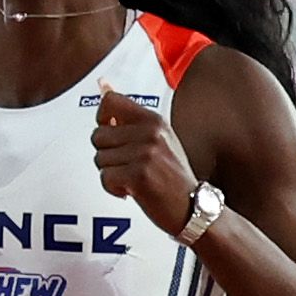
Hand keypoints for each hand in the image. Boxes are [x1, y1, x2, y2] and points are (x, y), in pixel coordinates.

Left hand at [91, 88, 202, 236]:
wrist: (196, 209)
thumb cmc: (174, 178)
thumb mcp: (159, 140)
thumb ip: (130, 117)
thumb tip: (103, 86)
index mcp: (155, 121)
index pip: (110, 101)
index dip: (103, 119)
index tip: (112, 133)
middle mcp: (151, 134)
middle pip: (98, 135)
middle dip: (107, 155)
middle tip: (129, 166)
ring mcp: (146, 154)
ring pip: (100, 158)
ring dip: (112, 174)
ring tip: (134, 179)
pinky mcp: (139, 175)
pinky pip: (105, 177)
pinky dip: (114, 188)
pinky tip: (132, 190)